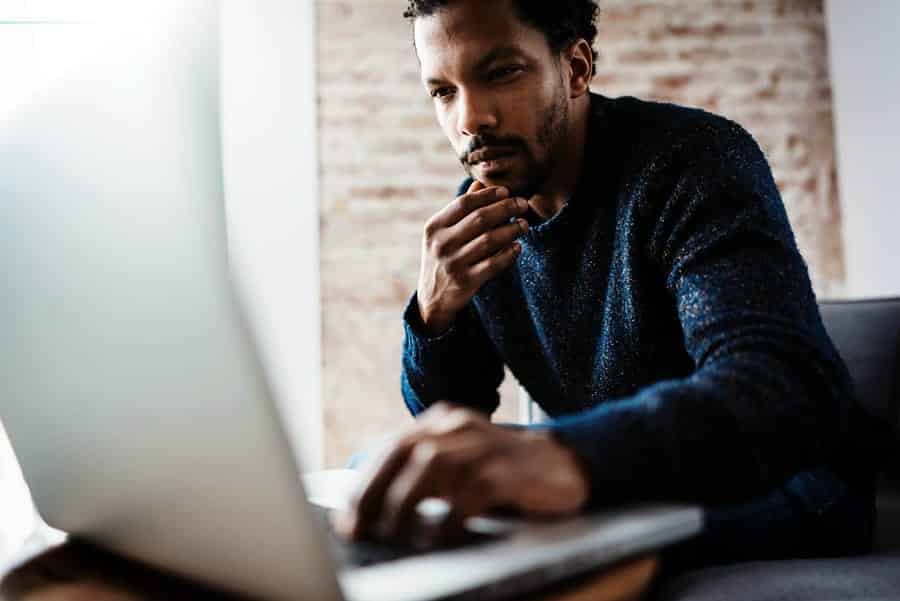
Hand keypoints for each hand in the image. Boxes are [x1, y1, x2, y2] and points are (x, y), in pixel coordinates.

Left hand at [337, 403, 589, 544]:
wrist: (568, 464)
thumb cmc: (504, 472)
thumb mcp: (460, 462)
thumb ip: (422, 472)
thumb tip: (371, 510)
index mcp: (443, 422)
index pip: (391, 447)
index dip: (365, 484)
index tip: (347, 520)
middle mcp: (459, 427)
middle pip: (403, 452)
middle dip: (375, 495)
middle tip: (361, 531)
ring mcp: (484, 445)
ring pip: (431, 468)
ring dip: (405, 507)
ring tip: (395, 537)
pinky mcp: (508, 471)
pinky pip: (469, 495)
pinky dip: (449, 520)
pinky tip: (441, 538)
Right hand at [416, 181, 529, 334]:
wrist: (432, 299)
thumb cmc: (442, 258)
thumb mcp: (442, 233)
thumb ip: (459, 210)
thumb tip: (480, 183)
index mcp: (434, 227)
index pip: (464, 203)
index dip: (488, 195)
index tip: (506, 191)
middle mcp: (442, 243)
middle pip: (480, 218)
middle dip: (506, 208)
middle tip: (522, 204)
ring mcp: (454, 263)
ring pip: (490, 240)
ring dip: (512, 230)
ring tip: (524, 225)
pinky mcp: (466, 282)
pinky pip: (493, 264)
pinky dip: (508, 254)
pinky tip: (517, 247)